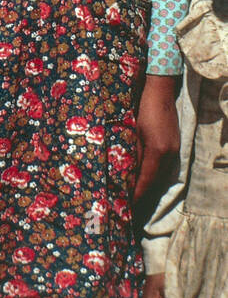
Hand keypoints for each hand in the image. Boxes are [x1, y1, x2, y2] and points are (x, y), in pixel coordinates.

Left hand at [134, 74, 179, 206]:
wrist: (160, 90)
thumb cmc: (142, 107)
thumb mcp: (132, 130)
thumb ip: (130, 152)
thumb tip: (123, 173)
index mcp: (157, 151)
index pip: (145, 181)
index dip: (135, 195)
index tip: (125, 207)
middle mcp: (169, 154)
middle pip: (154, 182)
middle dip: (141, 195)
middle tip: (126, 205)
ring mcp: (174, 150)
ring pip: (159, 175)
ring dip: (147, 185)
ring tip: (133, 195)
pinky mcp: (174, 145)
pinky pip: (163, 166)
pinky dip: (152, 174)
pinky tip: (143, 177)